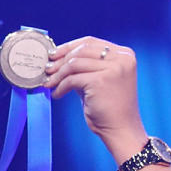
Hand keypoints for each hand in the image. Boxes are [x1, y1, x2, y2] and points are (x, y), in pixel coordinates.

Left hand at [44, 36, 147, 159]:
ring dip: (58, 75)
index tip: (53, 54)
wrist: (120, 128)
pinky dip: (61, 87)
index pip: (90, 42)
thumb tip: (57, 59)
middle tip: (47, 69)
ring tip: (49, 83)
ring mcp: (113, 68)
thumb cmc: (108, 106)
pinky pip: (72, 79)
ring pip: (74, 63)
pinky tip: (57, 94)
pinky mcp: (101, 80)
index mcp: (124, 54)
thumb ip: (85, 67)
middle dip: (60, 60)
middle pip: (81, 50)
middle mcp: (121, 58)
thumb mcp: (99, 79)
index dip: (69, 46)